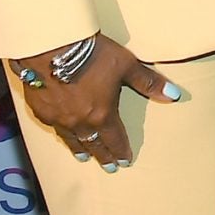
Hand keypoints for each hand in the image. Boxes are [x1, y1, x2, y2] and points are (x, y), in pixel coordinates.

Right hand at [12, 36, 181, 171]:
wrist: (51, 47)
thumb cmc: (93, 54)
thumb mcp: (126, 65)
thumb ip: (148, 82)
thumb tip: (175, 95)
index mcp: (102, 115)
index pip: (114, 139)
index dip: (121, 150)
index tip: (125, 161)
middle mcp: (79, 122)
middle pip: (93, 144)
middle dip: (103, 156)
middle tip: (109, 167)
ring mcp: (57, 117)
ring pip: (71, 139)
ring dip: (79, 149)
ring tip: (83, 158)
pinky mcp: (39, 108)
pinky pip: (52, 126)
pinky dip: (60, 132)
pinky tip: (60, 132)